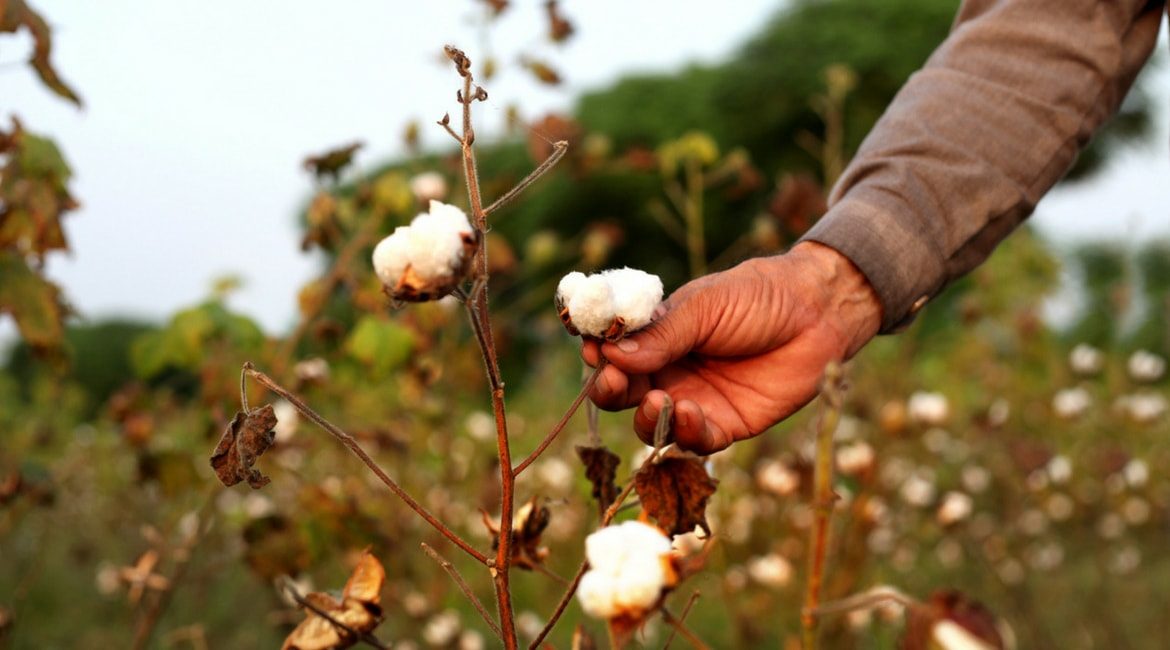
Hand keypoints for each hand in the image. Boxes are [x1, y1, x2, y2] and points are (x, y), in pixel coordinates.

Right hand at [582, 242, 881, 453]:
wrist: (818, 313)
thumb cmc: (758, 297)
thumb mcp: (705, 307)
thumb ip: (662, 335)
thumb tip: (610, 354)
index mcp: (656, 336)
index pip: (611, 352)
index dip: (596, 354)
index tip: (591, 349)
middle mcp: (669, 371)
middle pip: (622, 393)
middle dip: (610, 390)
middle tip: (613, 381)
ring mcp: (695, 399)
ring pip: (653, 425)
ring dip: (647, 418)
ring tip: (658, 401)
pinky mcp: (726, 424)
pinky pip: (696, 441)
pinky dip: (687, 433)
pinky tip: (692, 412)